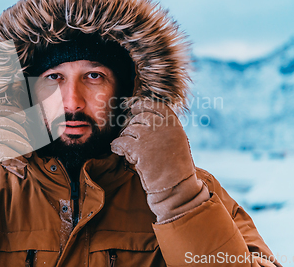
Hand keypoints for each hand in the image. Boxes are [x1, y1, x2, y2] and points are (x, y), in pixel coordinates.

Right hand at [0, 106, 32, 206]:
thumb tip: (16, 125)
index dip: (12, 112)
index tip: (23, 117)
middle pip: (7, 124)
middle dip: (21, 133)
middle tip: (28, 143)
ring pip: (10, 138)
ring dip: (23, 147)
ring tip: (29, 154)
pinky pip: (10, 154)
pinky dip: (18, 160)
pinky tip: (22, 164)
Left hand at [111, 100, 208, 222]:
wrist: (175, 188)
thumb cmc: (176, 169)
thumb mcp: (177, 142)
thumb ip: (164, 130)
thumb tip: (144, 120)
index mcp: (174, 125)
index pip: (156, 106)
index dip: (143, 105)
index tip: (134, 107)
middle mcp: (162, 127)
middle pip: (140, 118)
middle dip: (133, 127)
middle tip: (133, 140)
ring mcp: (150, 137)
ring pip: (129, 130)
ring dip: (126, 139)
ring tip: (131, 151)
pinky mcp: (138, 149)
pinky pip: (121, 141)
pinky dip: (117, 146)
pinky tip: (117, 150)